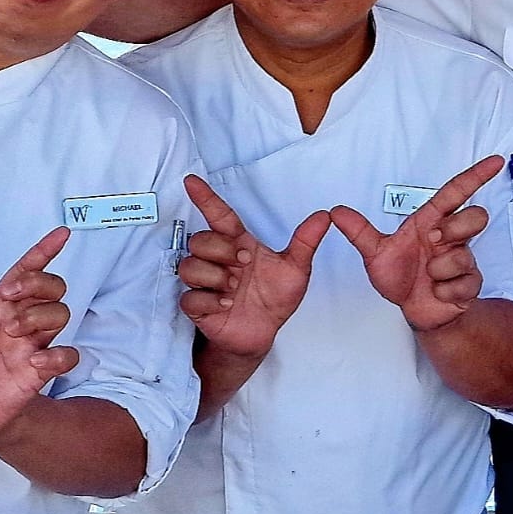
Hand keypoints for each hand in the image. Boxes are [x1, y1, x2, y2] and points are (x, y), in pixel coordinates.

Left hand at [0, 227, 75, 439]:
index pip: (26, 269)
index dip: (44, 251)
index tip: (60, 234)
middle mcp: (21, 320)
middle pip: (51, 286)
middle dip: (36, 282)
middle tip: (8, 296)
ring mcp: (33, 344)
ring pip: (60, 313)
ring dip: (38, 315)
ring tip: (10, 331)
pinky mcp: (39, 372)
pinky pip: (66, 356)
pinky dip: (56, 355)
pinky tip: (34, 360)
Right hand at [178, 175, 327, 357]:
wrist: (264, 332)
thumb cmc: (275, 296)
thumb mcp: (296, 269)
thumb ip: (306, 242)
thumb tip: (324, 216)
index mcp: (238, 244)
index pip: (219, 215)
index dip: (205, 198)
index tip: (191, 181)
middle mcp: (218, 260)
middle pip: (200, 239)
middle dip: (222, 250)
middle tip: (244, 264)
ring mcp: (205, 282)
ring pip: (190, 266)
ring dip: (215, 277)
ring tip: (235, 289)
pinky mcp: (197, 307)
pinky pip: (189, 297)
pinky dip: (208, 300)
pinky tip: (225, 304)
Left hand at [331, 156, 501, 332]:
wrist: (413, 309)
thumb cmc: (400, 276)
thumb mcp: (375, 253)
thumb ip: (358, 232)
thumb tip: (337, 212)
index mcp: (431, 222)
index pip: (456, 192)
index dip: (476, 176)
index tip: (495, 161)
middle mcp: (450, 237)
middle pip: (474, 216)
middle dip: (454, 229)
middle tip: (432, 243)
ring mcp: (463, 260)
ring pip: (465, 255)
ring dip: (440, 269)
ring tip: (428, 275)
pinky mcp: (470, 284)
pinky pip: (465, 283)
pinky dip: (445, 291)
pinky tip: (437, 292)